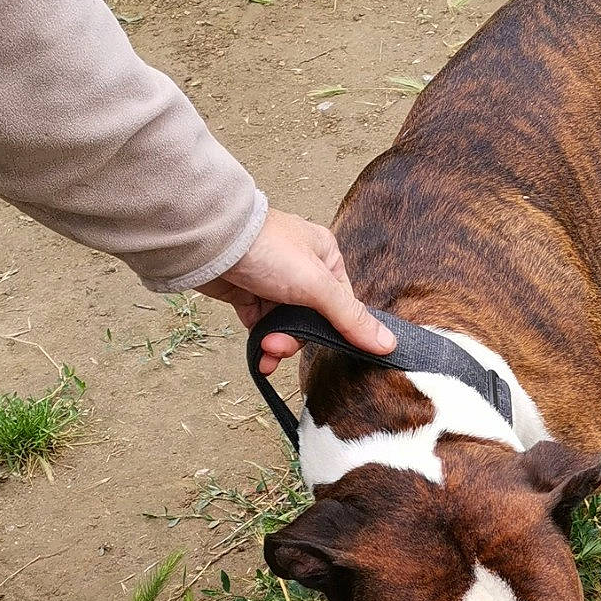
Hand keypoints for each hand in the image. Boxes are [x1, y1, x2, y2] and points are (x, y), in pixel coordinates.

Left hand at [199, 207, 394, 374]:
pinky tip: (260, 357)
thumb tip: (388, 344)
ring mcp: (274, 284)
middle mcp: (302, 269)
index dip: (333, 329)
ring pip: (286, 327)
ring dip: (278, 344)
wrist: (212, 243)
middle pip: (312, 320)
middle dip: (296, 339)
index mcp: (326, 257)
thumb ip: (350, 318)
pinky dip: (262, 344)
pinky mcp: (249, 295)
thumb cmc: (267, 249)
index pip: (342, 305)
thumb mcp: (317, 285)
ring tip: (266, 348)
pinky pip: (264, 328)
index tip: (324, 345)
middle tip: (281, 345)